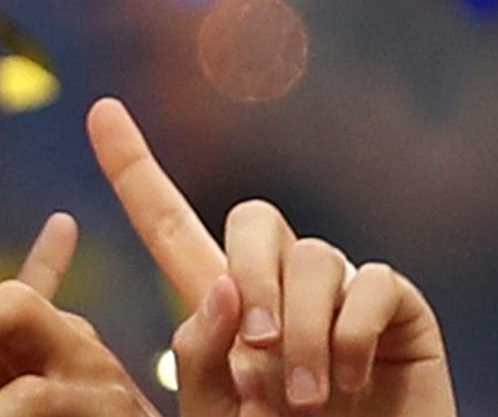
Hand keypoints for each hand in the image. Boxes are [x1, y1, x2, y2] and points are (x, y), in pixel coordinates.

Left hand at [87, 98, 455, 415]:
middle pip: (255, 217)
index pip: (167, 222)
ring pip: (313, 257)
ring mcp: (340, 291)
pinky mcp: (398, 309)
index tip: (99, 110)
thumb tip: (222, 286)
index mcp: (221, 305)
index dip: (133, 168)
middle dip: (250, 275)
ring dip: (303, 331)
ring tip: (304, 400)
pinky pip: (372, 283)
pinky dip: (351, 334)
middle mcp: (280, 283)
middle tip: (256, 353)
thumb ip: (200, 354)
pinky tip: (349, 381)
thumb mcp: (217, 414)